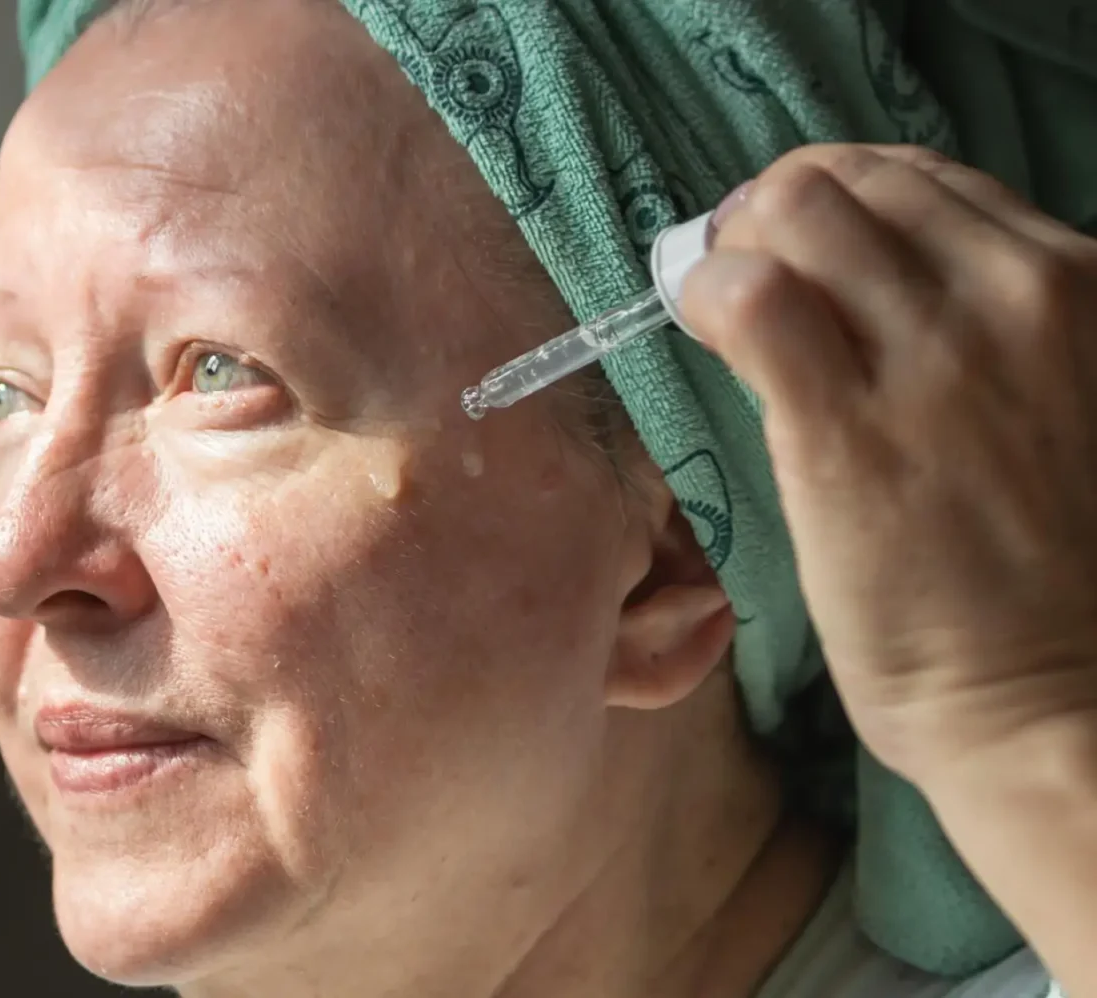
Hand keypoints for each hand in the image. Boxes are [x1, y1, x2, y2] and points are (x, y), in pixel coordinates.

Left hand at [682, 144, 1096, 791]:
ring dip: (733, 246)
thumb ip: (992, 334)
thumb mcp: (1064, 406)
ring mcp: (935, 357)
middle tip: (744, 274)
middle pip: (846, 180)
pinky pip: (748, 299)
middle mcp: (1018, 296)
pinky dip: (703, 292)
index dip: (837, 198)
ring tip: (718, 305)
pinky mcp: (848, 428)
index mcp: (1077, 284)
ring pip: (794, 212)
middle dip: (774, 213)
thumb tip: (871, 290)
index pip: (922, 179)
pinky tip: (697, 325)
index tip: (793, 245)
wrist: (1060, 703)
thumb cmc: (1058, 574)